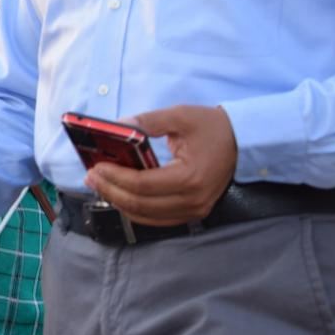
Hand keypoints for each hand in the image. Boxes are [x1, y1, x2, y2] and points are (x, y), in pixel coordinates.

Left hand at [84, 104, 236, 225]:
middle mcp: (193, 200)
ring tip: (99, 185)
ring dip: (118, 201)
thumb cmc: (212, 127)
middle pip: (140, 204)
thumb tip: (117, 125)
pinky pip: (156, 218)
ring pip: (145, 216)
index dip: (115, 177)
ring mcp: (194, 210)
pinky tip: (119, 194)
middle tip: (90, 177)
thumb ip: (148, 122)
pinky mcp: (192, 212)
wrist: (244, 142)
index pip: (143, 185)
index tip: (96, 167)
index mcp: (190, 177)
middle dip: (110, 190)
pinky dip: (134, 209)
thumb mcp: (180, 116)